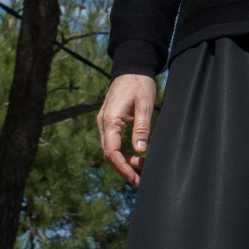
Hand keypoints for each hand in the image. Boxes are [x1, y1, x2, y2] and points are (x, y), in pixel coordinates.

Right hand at [98, 73, 157, 187]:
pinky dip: (123, 153)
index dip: (122, 167)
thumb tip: (140, 150)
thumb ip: (142, 128)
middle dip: (123, 169)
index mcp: (110, 120)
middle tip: (140, 181)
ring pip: (111, 149)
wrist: (131, 67)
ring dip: (125, 161)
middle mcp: (103, 123)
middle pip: (109, 154)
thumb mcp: (145, 105)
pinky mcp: (110, 122)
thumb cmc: (139, 83)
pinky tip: (136, 158)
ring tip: (142, 169)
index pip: (111, 151)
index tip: (134, 178)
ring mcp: (105, 123)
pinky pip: (113, 142)